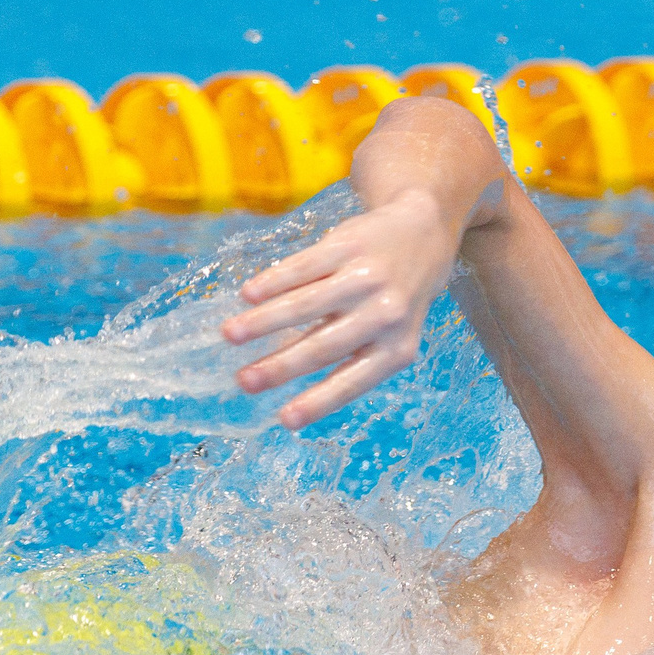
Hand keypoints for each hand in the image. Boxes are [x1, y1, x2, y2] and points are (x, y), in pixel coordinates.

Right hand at [220, 189, 461, 428]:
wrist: (423, 234)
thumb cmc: (395, 299)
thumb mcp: (388, 334)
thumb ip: (345, 352)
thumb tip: (281, 371)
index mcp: (397, 349)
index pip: (353, 382)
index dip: (318, 402)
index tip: (285, 420)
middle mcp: (385, 315)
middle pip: (323, 346)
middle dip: (279, 367)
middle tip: (243, 382)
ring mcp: (366, 278)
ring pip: (306, 304)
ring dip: (263, 322)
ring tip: (230, 335)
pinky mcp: (349, 245)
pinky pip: (302, 267)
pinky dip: (272, 282)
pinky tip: (247, 295)